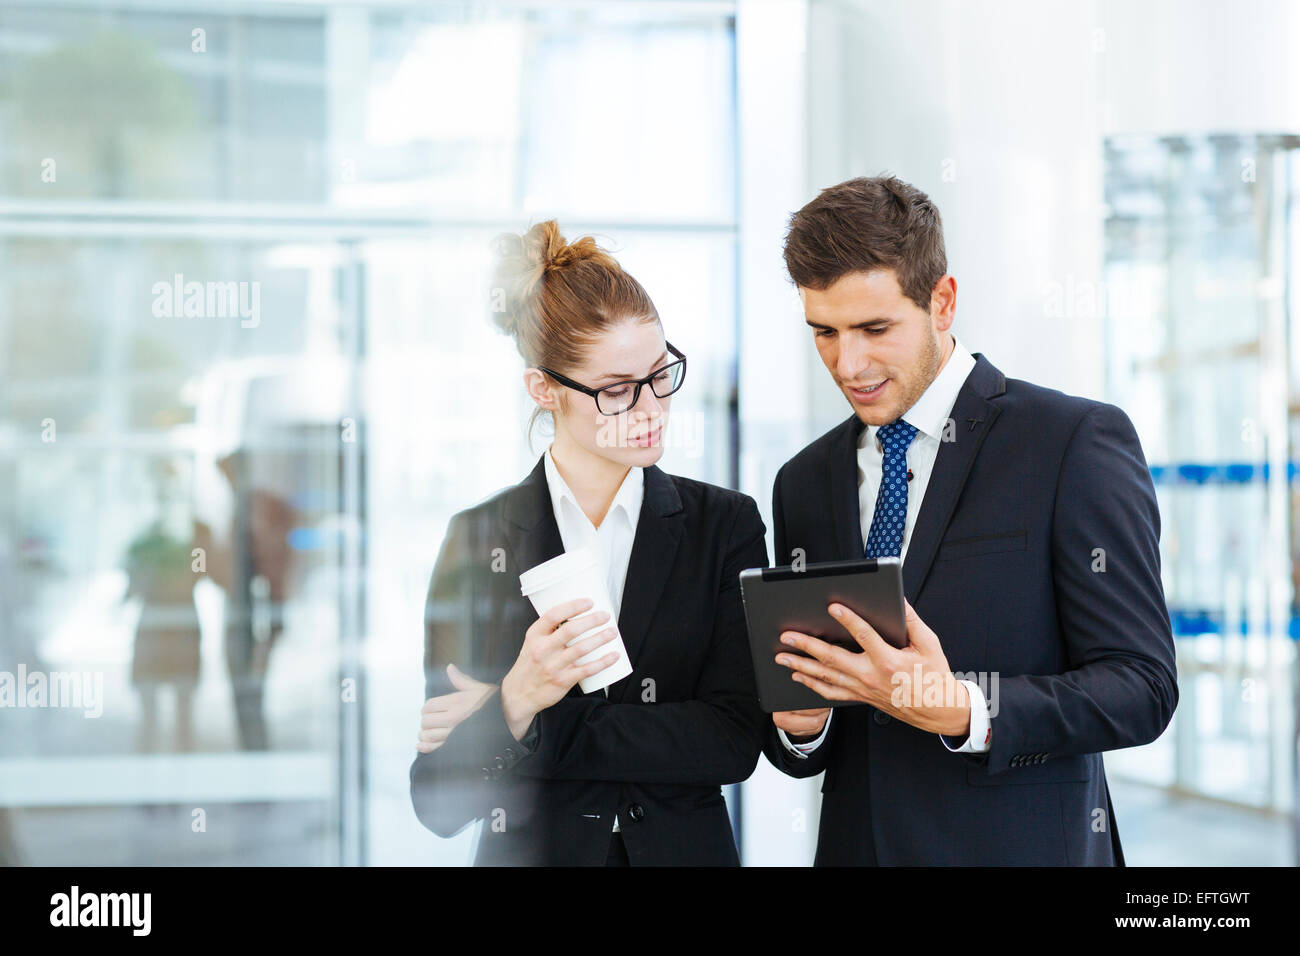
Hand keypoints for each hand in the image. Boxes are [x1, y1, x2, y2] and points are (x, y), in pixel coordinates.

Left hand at [416, 663, 497, 752]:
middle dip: (426, 722)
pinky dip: (426, 748)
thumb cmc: (496, 702)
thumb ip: (460, 679)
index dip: (427, 709)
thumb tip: (450, 668)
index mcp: (455, 702)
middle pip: (426, 721)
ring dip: (425, 735)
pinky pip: (436, 748)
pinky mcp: (458, 745)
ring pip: (428, 736)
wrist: (511, 715)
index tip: (430, 712)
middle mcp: (453, 718)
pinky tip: (423, 745)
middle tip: (431, 723)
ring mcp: (455, 733)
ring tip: (429, 733)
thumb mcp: (477, 687)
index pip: (429, 706)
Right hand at [500, 597, 620, 741]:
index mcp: (535, 636)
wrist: (519, 694)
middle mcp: (543, 650)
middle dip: (592, 620)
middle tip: (605, 616)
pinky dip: (603, 662)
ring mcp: (553, 666)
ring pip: (581, 648)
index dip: (573, 606)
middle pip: (571, 630)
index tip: (589, 602)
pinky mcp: (563, 681)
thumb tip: (576, 616)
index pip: (554, 615)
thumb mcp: (532, 643)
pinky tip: (613, 656)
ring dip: (600, 638)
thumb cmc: (529, 665)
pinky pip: (587, 669)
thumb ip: (550, 631)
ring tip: (612, 632)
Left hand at [775, 599, 971, 736]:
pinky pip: (831, 693)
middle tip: (787, 635)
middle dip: (807, 645)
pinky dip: (812, 685)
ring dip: (801, 666)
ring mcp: (862, 689)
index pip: (864, 636)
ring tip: (782, 656)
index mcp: (889, 660)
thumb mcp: (929, 644)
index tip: (833, 606)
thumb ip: (911, 620)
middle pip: (833, 658)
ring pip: (826, 677)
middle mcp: (871, 676)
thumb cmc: (933, 676)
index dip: (848, 619)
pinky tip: (798, 676)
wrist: (937, 710)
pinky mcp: (859, 697)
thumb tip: (898, 599)